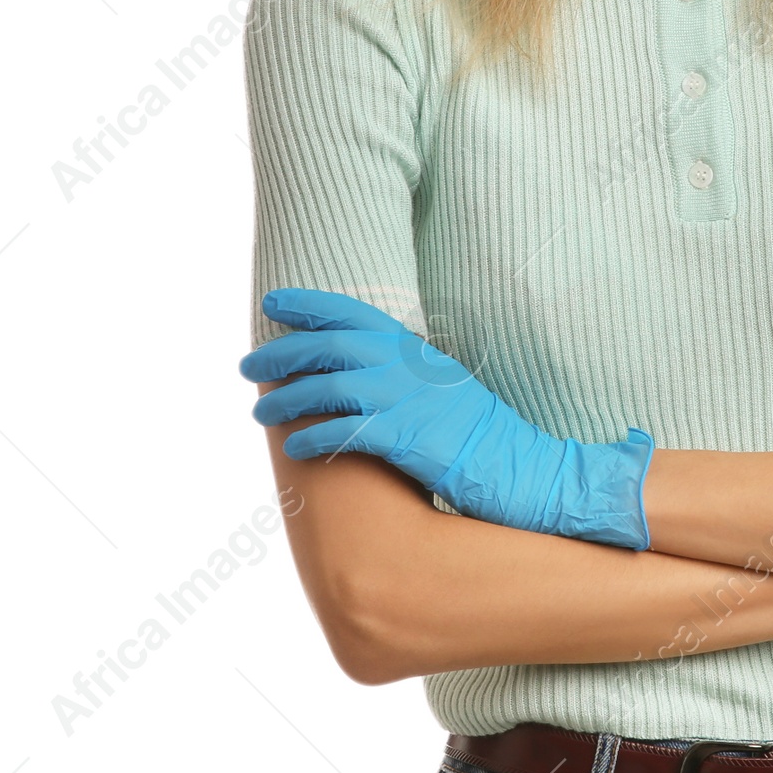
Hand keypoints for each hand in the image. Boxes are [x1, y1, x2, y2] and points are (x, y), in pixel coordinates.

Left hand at [240, 289, 654, 549]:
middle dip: (284, 349)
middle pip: (333, 344)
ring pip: (330, 386)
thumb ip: (409, 372)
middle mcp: (412, 368)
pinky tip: (293, 446)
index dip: (312, 305)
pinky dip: (314, 436)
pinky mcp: (409, 440)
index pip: (357, 314)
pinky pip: (347, 432)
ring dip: (286, 396)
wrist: (524, 470)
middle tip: (248, 363)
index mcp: (420, 352)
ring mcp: (410, 401)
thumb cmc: (482, 436)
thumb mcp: (447, 387)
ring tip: (259, 411)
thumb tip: (362, 369)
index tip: (274, 303)